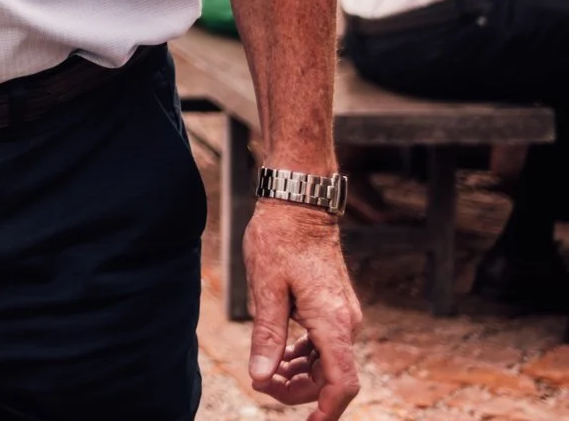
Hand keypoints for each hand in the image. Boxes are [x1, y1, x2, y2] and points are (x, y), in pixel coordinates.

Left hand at [242, 199, 362, 416]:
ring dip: (298, 374)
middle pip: (331, 377)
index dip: (327, 410)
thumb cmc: (279, 240)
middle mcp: (345, 323)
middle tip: (261, 384)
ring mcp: (343, 316)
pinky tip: (278, 355)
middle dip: (298, 390)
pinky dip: (302, 356)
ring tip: (265, 371)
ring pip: (326, 363)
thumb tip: (261, 378)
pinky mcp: (334, 308)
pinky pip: (324, 345)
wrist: (298, 205)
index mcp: (332, 322)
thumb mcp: (265, 289)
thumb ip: (266, 337)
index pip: (341, 382)